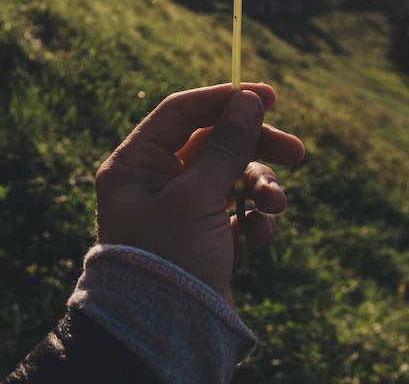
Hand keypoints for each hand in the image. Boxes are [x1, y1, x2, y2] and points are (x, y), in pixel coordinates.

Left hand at [96, 83, 303, 305]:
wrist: (168, 335)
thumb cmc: (170, 258)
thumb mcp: (198, 194)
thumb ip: (226, 145)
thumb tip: (248, 99)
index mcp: (137, 163)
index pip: (182, 112)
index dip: (224, 101)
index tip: (267, 96)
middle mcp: (157, 180)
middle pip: (214, 143)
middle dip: (255, 147)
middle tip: (295, 152)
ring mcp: (184, 207)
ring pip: (231, 176)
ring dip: (259, 186)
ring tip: (274, 205)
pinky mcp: (206, 233)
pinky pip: (237, 210)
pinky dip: (253, 218)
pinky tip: (257, 235)